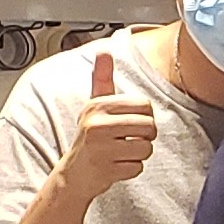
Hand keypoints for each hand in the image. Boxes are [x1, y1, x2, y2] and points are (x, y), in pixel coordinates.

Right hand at [61, 49, 158, 199]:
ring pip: (146, 148)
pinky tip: (116, 166)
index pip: (144, 105)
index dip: (145, 116)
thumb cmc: (90, 136)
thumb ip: (103, 79)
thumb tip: (104, 51)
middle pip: (149, 126)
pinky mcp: (106, 170)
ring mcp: (101, 148)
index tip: (133, 123)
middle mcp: (97, 125)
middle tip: (130, 140)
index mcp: (98, 106)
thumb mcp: (94, 105)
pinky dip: (131, 169)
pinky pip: (138, 167)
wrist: (75, 173)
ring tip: (122, 152)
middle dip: (146, 136)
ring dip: (139, 154)